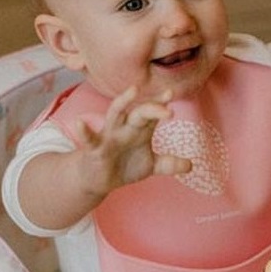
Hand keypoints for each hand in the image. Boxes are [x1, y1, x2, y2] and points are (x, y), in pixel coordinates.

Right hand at [73, 85, 190, 196]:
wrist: (99, 180)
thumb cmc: (124, 166)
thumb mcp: (150, 166)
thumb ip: (169, 164)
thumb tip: (191, 165)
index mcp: (139, 129)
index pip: (152, 113)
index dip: (161, 103)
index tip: (171, 93)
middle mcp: (125, 128)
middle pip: (139, 112)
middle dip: (152, 107)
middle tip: (167, 103)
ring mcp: (109, 136)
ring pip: (115, 115)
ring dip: (122, 103)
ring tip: (131, 91)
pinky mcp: (94, 149)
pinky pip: (89, 139)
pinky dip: (84, 131)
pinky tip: (80, 123)